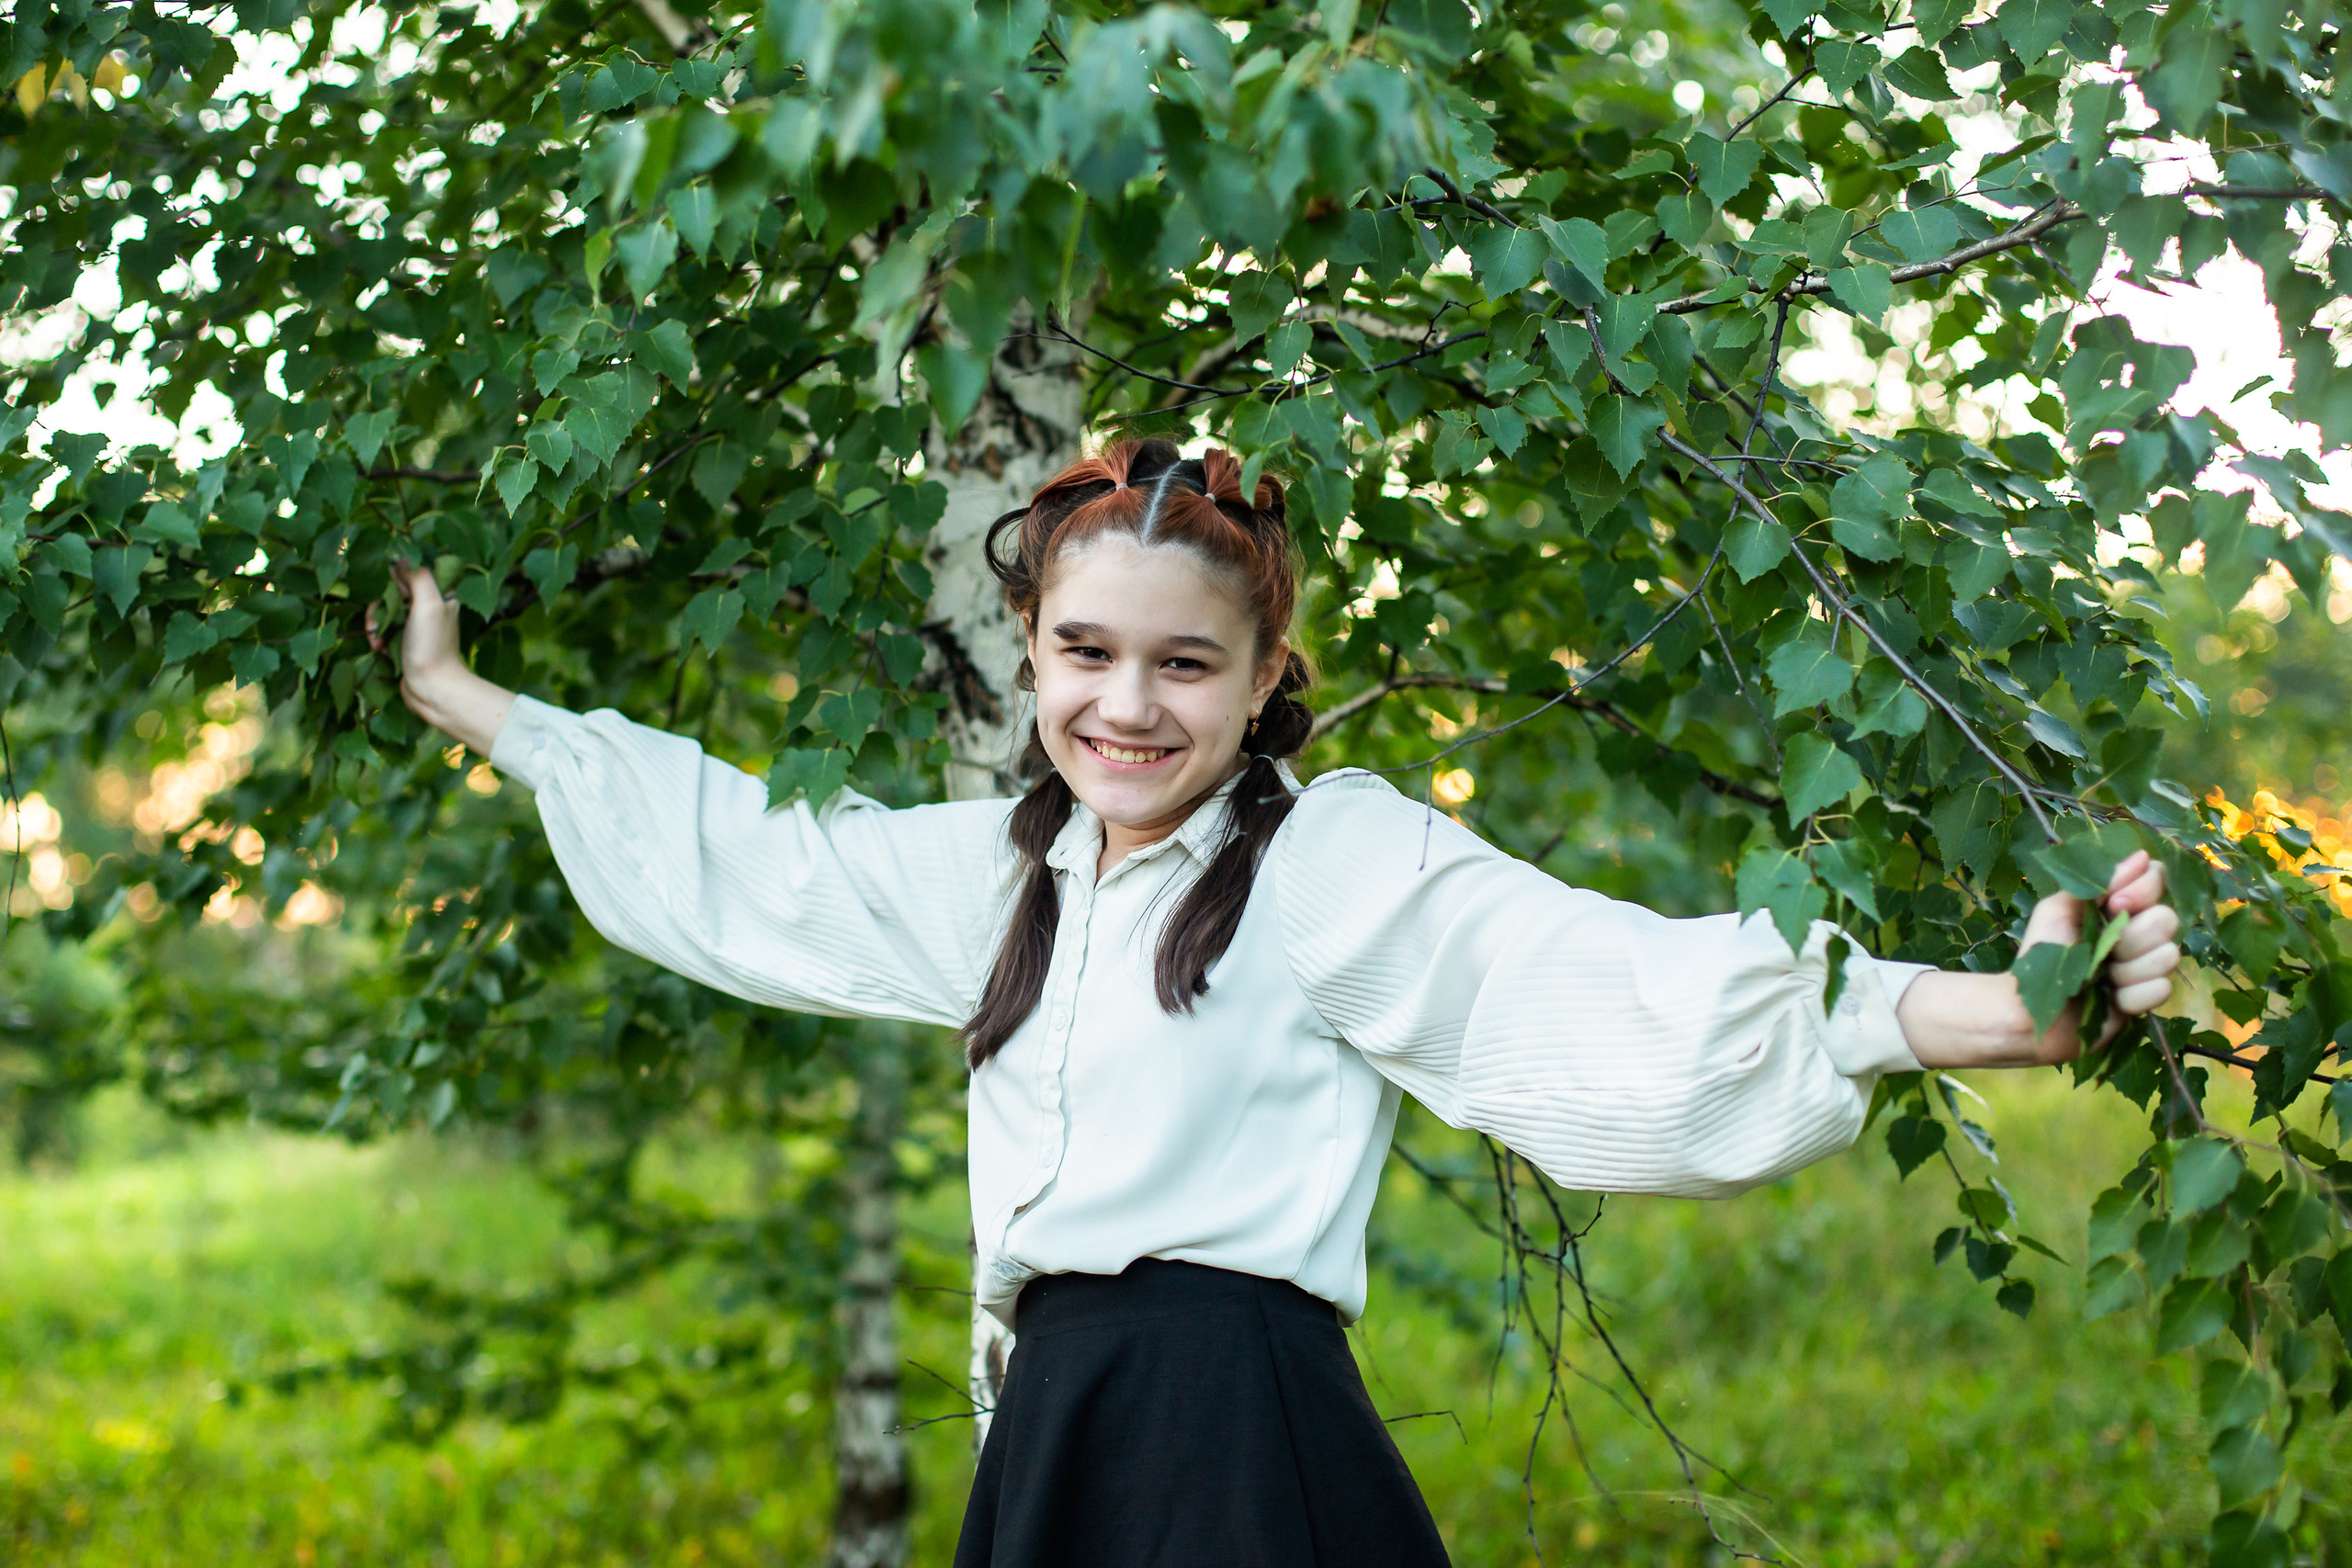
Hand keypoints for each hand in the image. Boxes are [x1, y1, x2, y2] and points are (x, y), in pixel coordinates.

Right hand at [365, 558, 514, 756]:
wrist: (433, 689)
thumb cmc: (432, 646)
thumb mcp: (428, 604)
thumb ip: (418, 578)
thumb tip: (402, 558)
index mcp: (440, 595)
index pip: (412, 573)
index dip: (395, 579)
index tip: (389, 591)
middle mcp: (430, 608)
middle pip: (394, 592)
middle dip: (380, 605)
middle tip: (378, 622)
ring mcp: (416, 627)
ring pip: (385, 611)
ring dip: (376, 624)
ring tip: (377, 641)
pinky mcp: (405, 643)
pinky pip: (385, 630)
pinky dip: (379, 638)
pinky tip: (379, 649)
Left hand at [1900, 850, 2180, 1069]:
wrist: (2027, 1007)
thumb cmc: (2040, 953)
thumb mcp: (2060, 909)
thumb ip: (2098, 883)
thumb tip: (2141, 856)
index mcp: (2119, 906)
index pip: (2157, 879)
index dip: (2143, 890)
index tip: (2113, 903)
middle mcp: (2139, 933)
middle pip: (2168, 919)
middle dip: (2131, 936)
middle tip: (2101, 948)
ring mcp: (2144, 967)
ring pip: (2168, 956)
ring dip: (2128, 968)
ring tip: (2100, 977)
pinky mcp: (2145, 1000)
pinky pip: (2160, 990)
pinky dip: (2131, 995)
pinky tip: (2110, 998)